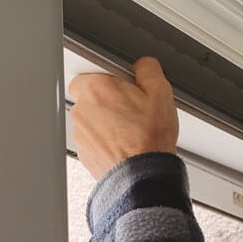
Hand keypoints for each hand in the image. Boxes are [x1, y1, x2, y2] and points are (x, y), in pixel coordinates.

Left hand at [69, 57, 178, 179]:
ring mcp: (81, 134)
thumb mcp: (161, 93)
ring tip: (133, 131)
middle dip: (109, 101)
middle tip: (133, 110)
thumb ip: (148, 69)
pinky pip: (95, 141)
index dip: (112, 79)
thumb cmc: (150, 138)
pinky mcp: (85, 153)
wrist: (144, 176)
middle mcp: (82, 110)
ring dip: (108, 123)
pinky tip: (127, 145)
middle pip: (91, 96)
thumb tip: (144, 65)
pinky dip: (108, 142)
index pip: (92, 71)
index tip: (126, 87)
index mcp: (96, 88)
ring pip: (93, 120)